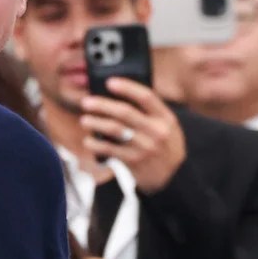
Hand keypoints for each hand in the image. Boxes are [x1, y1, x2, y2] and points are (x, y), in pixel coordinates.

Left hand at [79, 77, 185, 192]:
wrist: (173, 176)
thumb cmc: (164, 145)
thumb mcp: (166, 126)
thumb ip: (149, 112)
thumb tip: (117, 96)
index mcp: (165, 117)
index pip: (146, 97)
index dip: (127, 87)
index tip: (110, 82)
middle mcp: (156, 131)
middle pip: (125, 112)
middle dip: (102, 105)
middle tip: (86, 102)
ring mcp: (145, 147)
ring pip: (115, 130)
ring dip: (96, 123)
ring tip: (84, 120)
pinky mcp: (134, 161)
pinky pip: (110, 149)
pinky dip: (96, 144)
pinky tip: (88, 140)